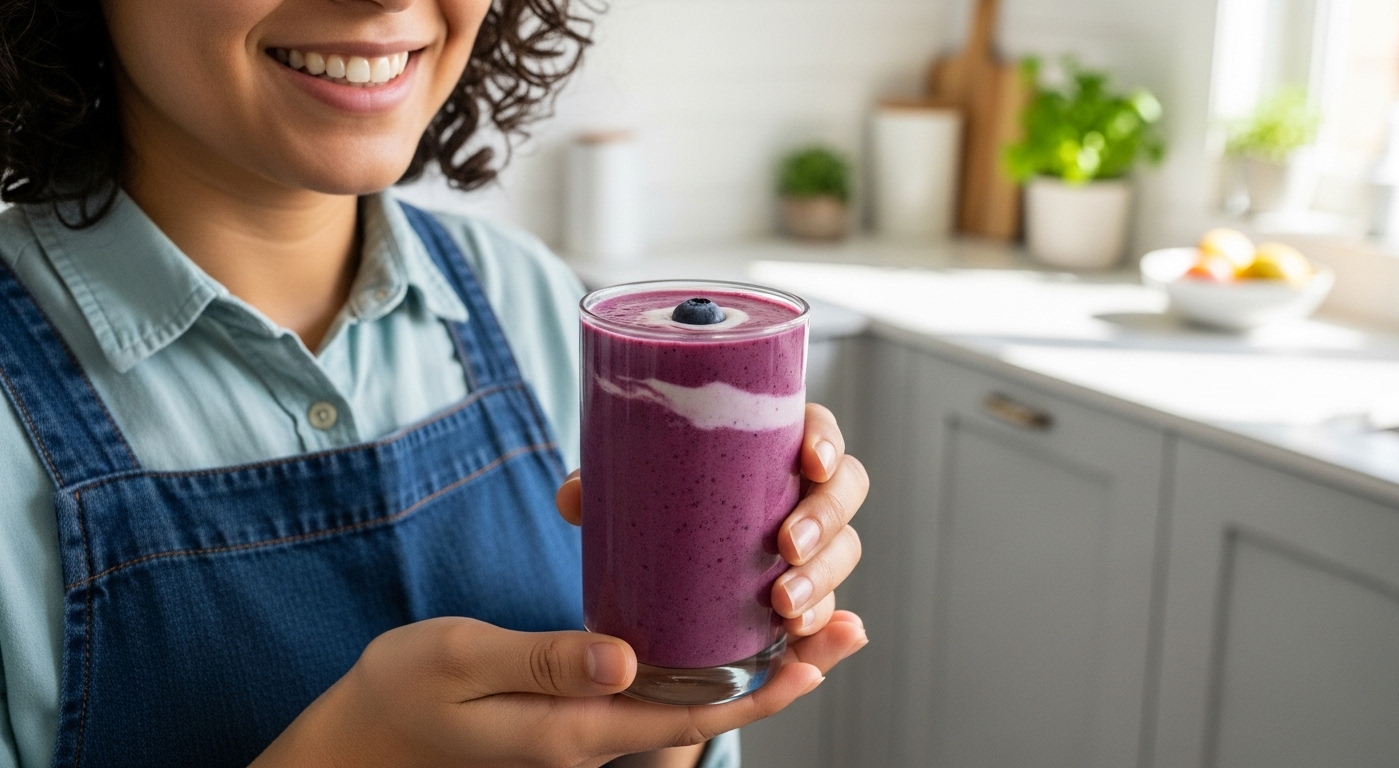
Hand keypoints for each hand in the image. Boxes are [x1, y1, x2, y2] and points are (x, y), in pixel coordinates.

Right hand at [251, 613, 862, 767]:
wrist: (360, 741)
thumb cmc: (399, 696)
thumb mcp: (459, 663)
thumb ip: (542, 660)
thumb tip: (629, 658)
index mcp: (573, 730)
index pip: (689, 714)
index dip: (761, 689)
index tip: (817, 657)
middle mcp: (592, 737)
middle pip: (708, 710)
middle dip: (781, 676)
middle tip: (845, 629)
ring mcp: (585, 729)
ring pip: (688, 701)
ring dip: (752, 669)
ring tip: (811, 627)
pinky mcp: (573, 711)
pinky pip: (655, 693)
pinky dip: (702, 664)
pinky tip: (720, 631)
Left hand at [556, 403, 866, 645]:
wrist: (654, 572)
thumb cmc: (656, 507)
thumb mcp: (625, 494)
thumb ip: (599, 488)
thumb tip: (573, 498)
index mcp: (770, 448)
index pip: (818, 431)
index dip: (825, 442)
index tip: (808, 462)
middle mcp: (800, 492)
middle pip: (845, 491)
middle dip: (825, 519)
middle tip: (786, 546)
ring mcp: (810, 546)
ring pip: (842, 551)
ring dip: (825, 579)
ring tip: (785, 607)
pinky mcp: (804, 596)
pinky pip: (832, 609)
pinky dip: (833, 627)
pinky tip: (823, 637)